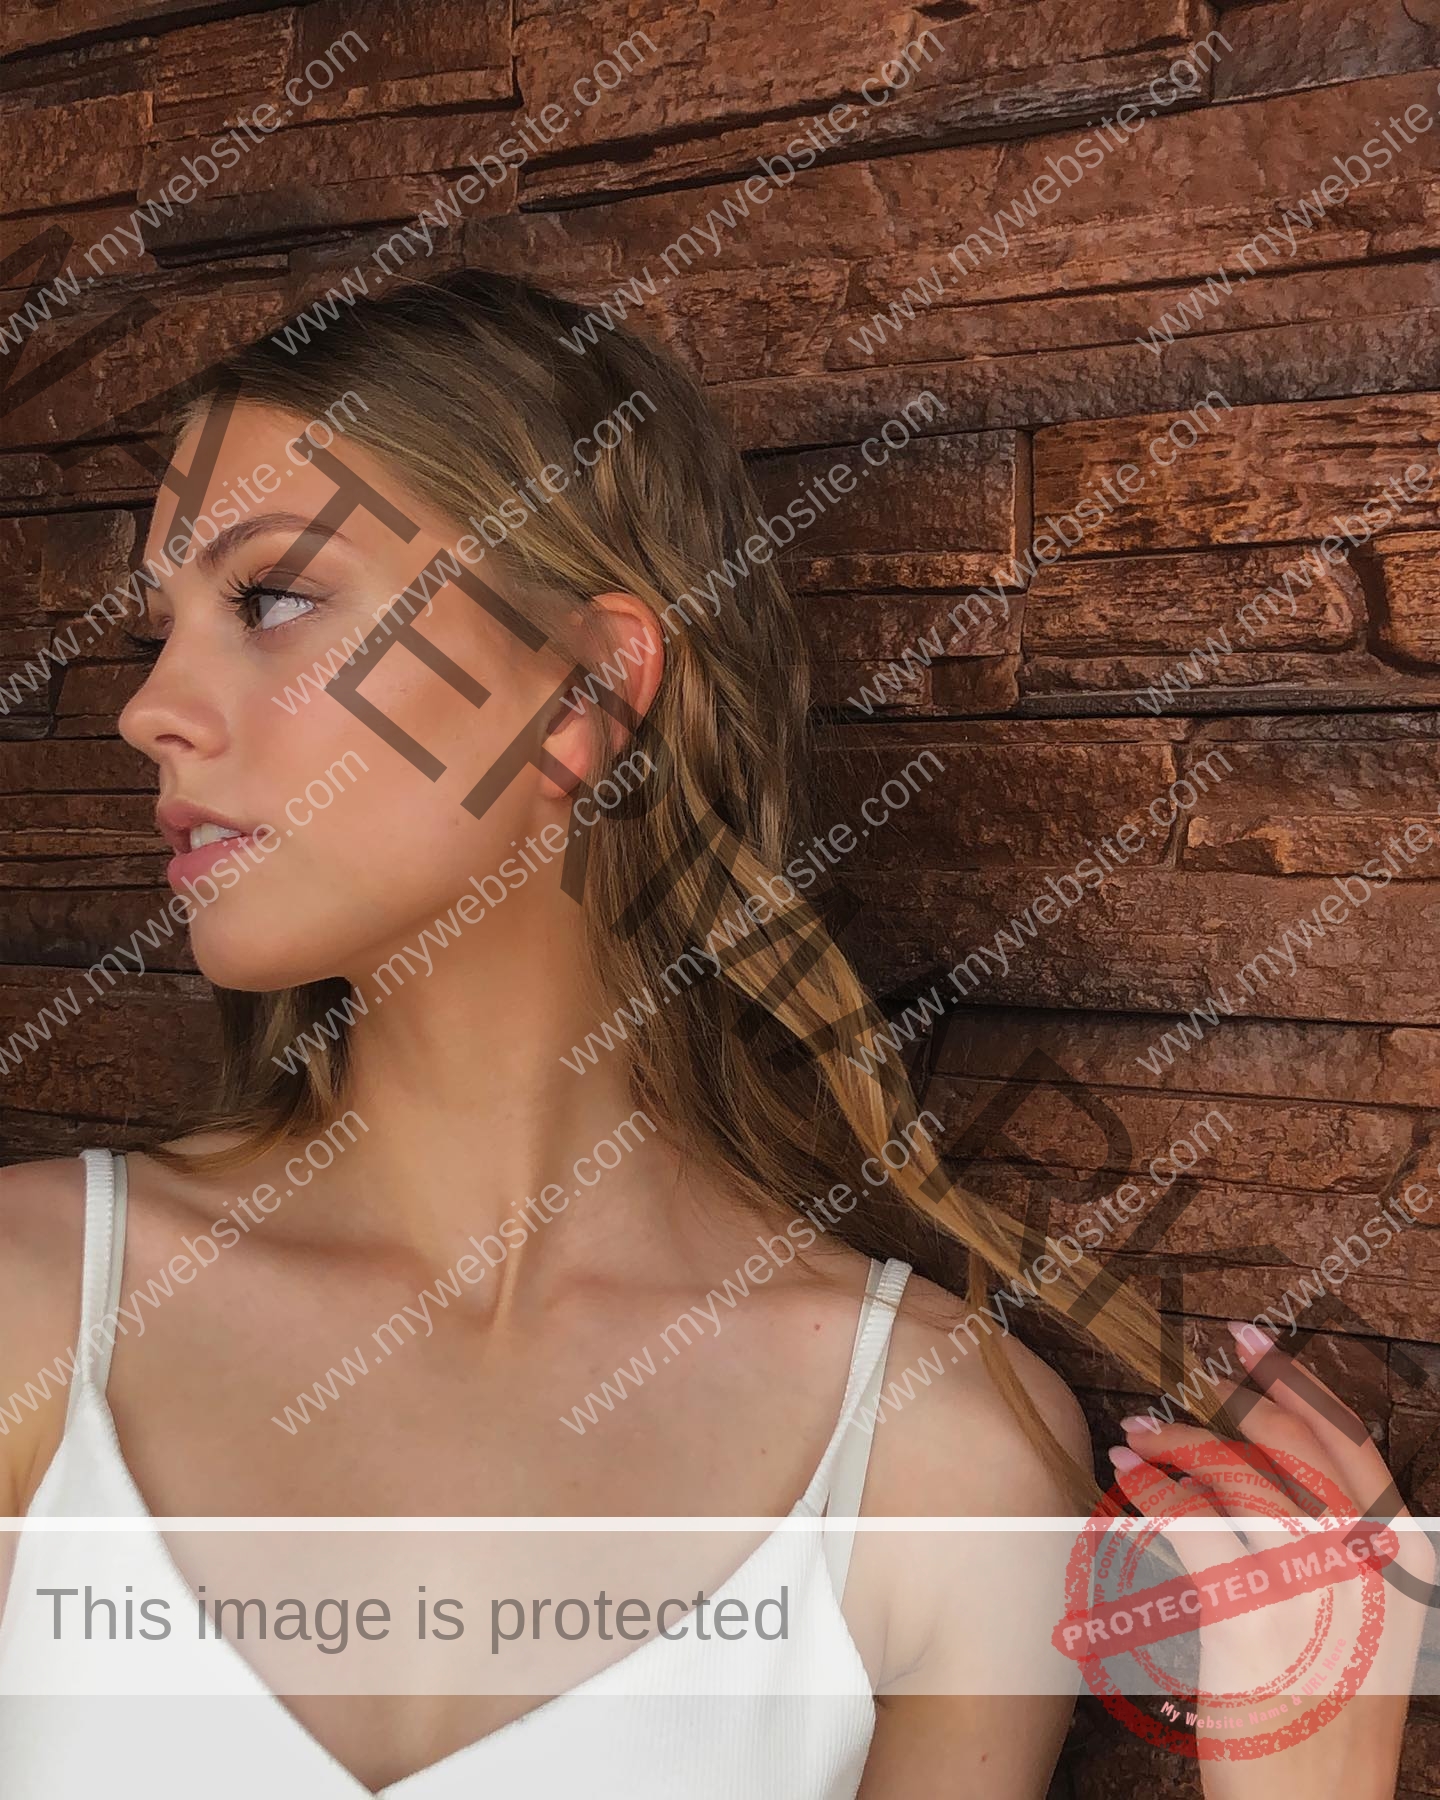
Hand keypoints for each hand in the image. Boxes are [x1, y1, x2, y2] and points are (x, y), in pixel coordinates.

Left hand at [1106, 1321, 1431, 1798]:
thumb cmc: (1326, 1731)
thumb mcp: (1360, 1635)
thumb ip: (1338, 1561)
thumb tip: (1266, 1484)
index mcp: (1401, 1567)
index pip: (1353, 1448)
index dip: (1298, 1387)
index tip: (1254, 1344)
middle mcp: (1366, 1568)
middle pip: (1293, 1448)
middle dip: (1232, 1402)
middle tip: (1185, 1380)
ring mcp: (1311, 1588)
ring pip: (1235, 1477)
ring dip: (1176, 1444)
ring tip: (1135, 1435)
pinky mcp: (1250, 1615)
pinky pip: (1191, 1524)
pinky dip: (1152, 1493)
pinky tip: (1127, 1483)